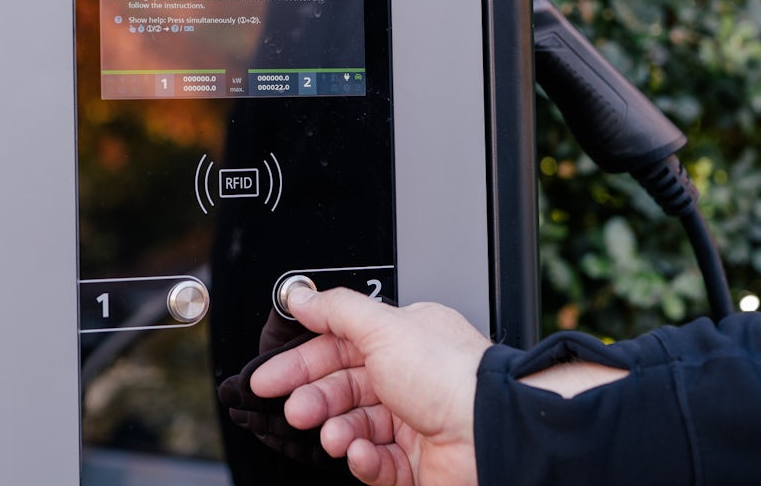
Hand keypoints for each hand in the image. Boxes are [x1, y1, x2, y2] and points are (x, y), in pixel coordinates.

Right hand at [249, 286, 491, 485]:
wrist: (491, 433)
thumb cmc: (451, 377)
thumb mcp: (384, 328)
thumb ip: (337, 310)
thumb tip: (302, 297)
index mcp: (403, 339)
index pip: (339, 346)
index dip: (301, 361)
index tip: (269, 377)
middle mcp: (410, 377)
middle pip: (343, 387)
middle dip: (313, 398)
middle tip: (293, 408)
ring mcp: (414, 421)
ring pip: (355, 426)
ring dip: (336, 430)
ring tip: (331, 434)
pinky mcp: (418, 464)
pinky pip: (376, 462)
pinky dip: (363, 459)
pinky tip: (359, 452)